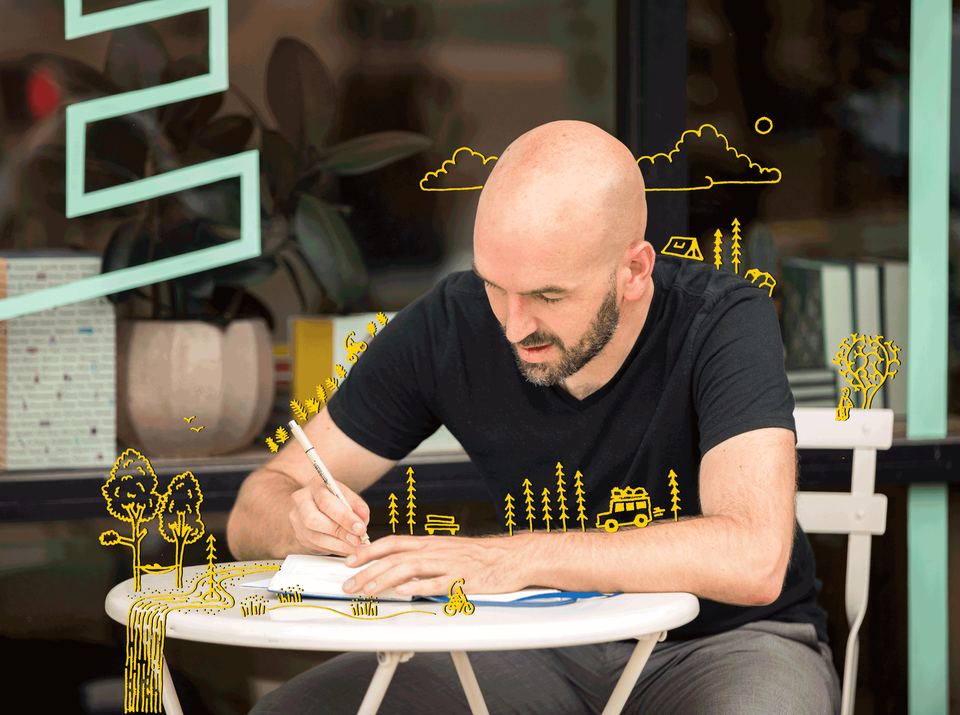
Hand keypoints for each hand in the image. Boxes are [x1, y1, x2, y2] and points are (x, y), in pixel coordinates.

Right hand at [289, 477, 370, 555]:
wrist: (320, 503)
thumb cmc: (336, 499)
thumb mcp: (349, 497)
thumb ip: (358, 506)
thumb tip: (362, 516)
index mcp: (315, 486)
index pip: (326, 502)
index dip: (344, 517)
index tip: (360, 528)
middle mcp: (301, 501)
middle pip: (313, 520)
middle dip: (339, 532)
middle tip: (357, 540)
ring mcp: (297, 519)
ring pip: (314, 537)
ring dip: (338, 545)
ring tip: (355, 547)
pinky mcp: (299, 534)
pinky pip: (316, 546)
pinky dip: (334, 549)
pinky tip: (347, 548)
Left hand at [340, 534, 528, 597]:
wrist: (513, 557)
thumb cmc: (482, 556)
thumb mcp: (449, 550)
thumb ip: (426, 558)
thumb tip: (402, 571)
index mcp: (431, 543)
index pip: (392, 542)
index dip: (368, 551)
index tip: (350, 560)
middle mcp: (436, 550)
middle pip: (394, 557)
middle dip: (368, 570)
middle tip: (350, 584)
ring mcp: (449, 564)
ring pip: (410, 567)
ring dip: (385, 579)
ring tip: (368, 590)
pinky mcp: (463, 579)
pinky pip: (437, 582)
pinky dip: (418, 587)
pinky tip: (404, 593)